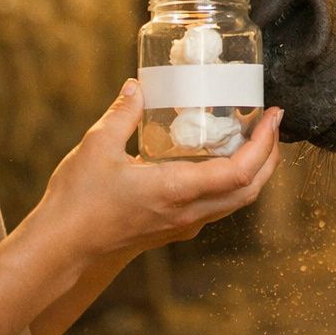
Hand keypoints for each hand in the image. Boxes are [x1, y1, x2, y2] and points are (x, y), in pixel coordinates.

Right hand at [32, 81, 282, 261]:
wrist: (61, 248)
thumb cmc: (77, 202)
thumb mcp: (97, 146)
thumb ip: (122, 114)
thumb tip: (136, 86)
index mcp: (176, 190)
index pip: (240, 173)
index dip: (264, 145)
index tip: (274, 117)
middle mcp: (187, 213)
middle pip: (249, 190)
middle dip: (270, 156)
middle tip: (272, 123)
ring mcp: (182, 225)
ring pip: (236, 201)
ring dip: (254, 170)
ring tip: (254, 137)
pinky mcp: (173, 229)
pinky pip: (217, 206)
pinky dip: (232, 182)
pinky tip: (219, 159)